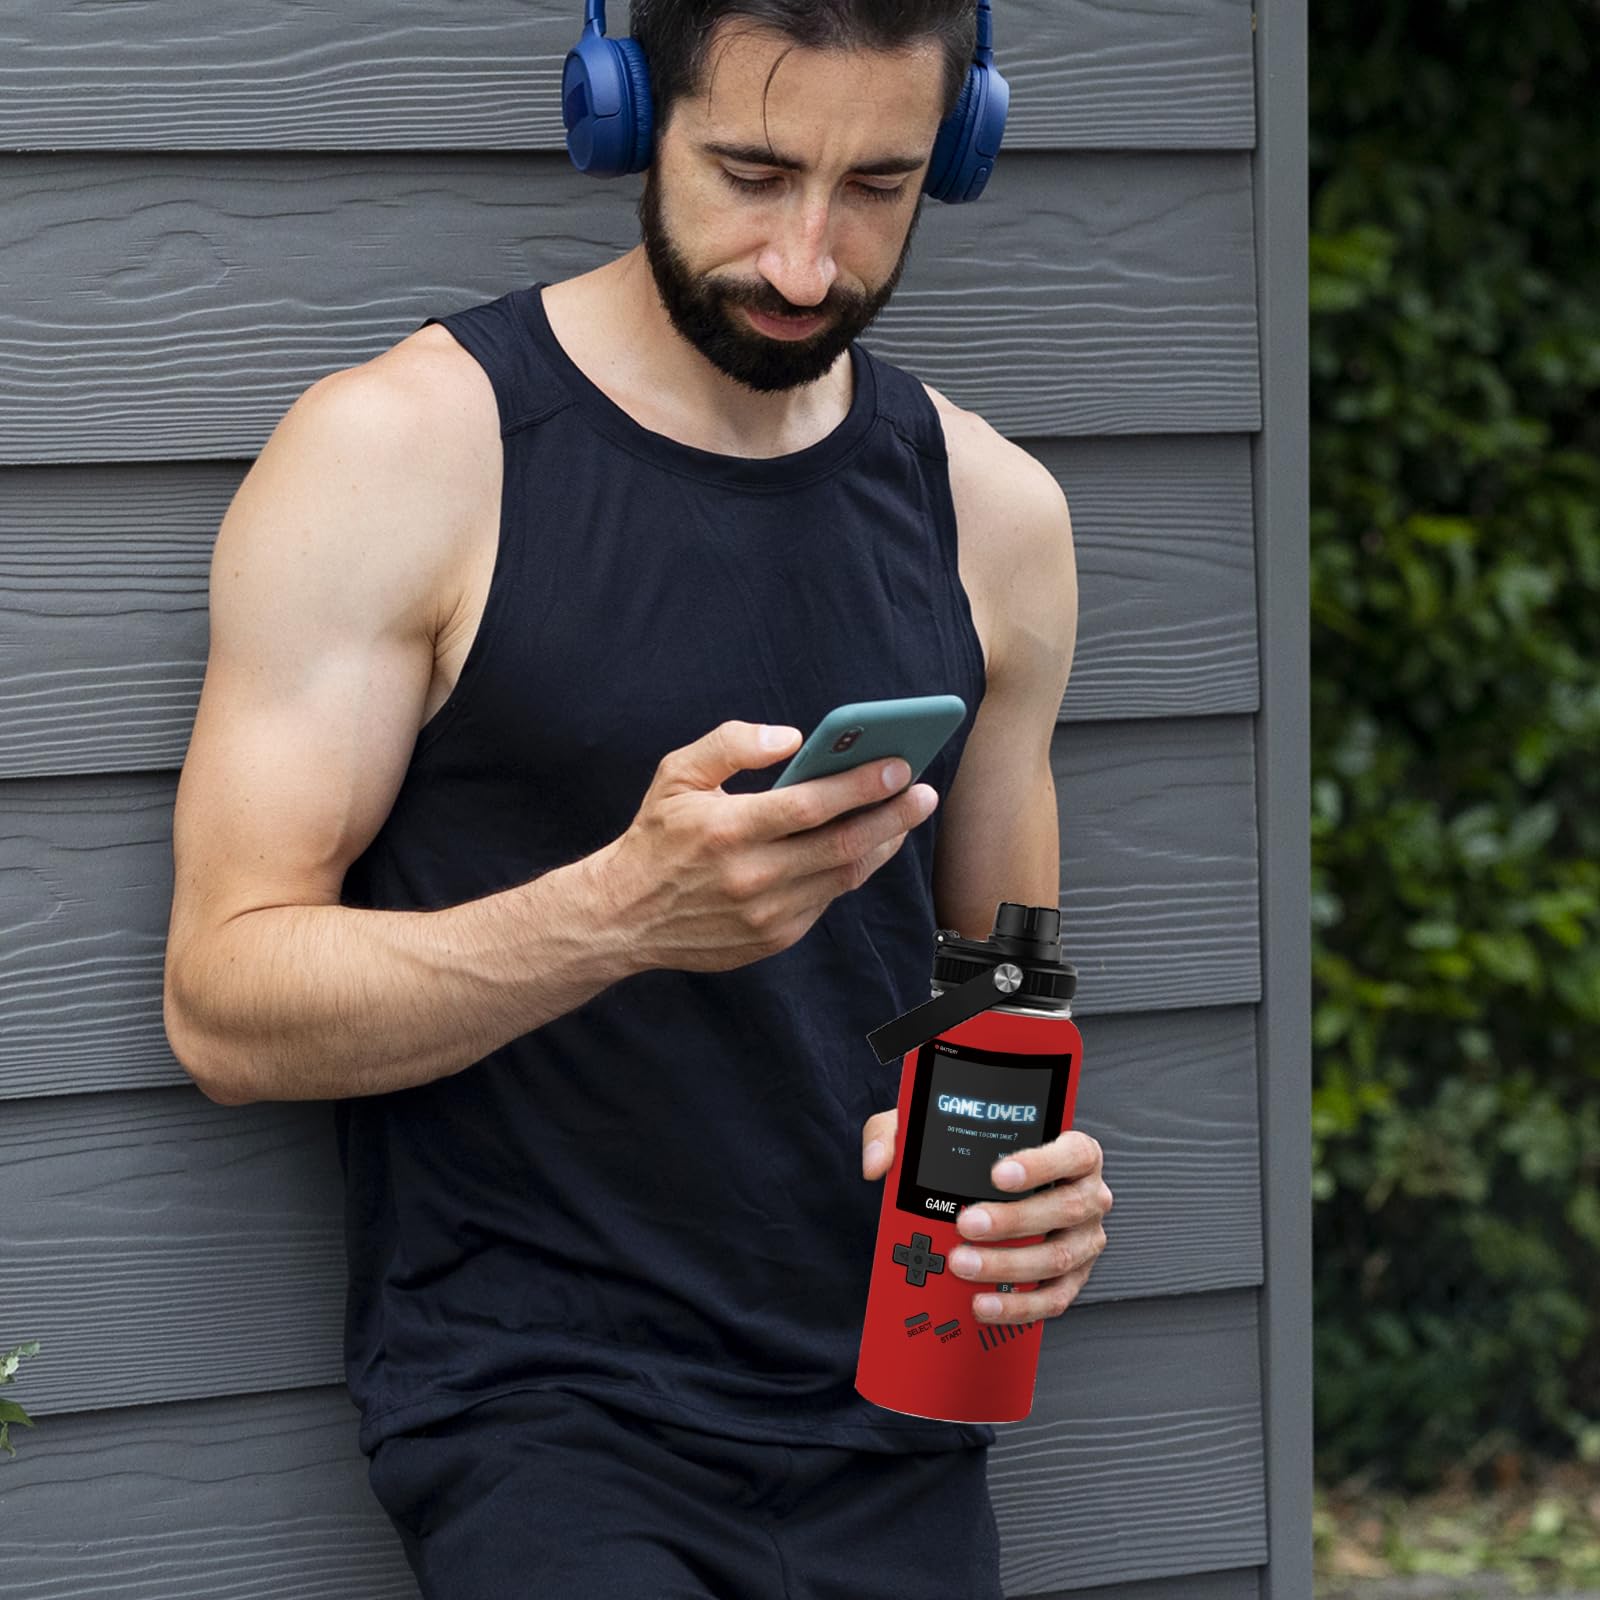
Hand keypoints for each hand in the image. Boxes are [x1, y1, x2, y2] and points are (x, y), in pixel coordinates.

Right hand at [592, 721, 937, 975]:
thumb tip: (791, 739)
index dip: (860, 785)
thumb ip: (731, 744)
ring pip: (843, 877)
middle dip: (892, 816)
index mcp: (726, 830)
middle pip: (841, 845)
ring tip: (904, 816)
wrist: (624, 916)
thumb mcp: (677, 775)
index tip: (898, 765)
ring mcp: (766, 914)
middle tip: (923, 793)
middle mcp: (751, 876)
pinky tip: (866, 846)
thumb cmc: (656, 837)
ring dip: (881, 845)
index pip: (809, 805)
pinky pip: (826, 899)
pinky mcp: (773, 937)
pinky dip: (850, 871)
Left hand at [861, 1110, 1112, 1325]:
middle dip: (1014, 1220)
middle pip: (1066, 1208)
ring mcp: (1084, 1241)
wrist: (987, 1192)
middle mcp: (1089, 1195)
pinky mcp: (1072, 1280)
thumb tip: (878, 1164)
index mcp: (1074, 1153)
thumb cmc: (971, 1155)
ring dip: (1009, 1266)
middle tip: (967, 1224)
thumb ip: (898, 1133)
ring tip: (962, 1265)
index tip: (997, 1173)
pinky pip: (1053, 1300)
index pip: (1073, 1153)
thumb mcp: (934, 1131)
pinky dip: (1018, 1307)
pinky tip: (981, 1304)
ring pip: (1058, 1257)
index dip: (1041, 1164)